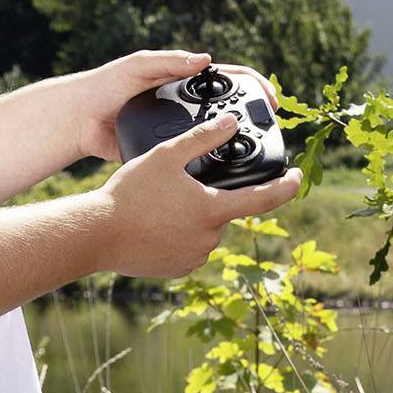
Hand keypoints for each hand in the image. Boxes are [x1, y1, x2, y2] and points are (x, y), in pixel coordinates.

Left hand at [70, 49, 280, 165]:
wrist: (81, 120)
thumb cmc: (106, 85)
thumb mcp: (137, 66)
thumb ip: (169, 62)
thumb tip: (206, 60)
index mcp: (185, 80)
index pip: (230, 79)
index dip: (254, 86)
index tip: (270, 100)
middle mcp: (188, 105)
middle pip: (230, 109)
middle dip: (255, 117)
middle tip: (271, 130)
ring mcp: (181, 131)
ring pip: (218, 137)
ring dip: (238, 143)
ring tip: (256, 154)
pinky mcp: (169, 154)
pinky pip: (197, 159)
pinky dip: (215, 164)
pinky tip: (227, 175)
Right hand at [96, 112, 302, 277]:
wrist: (96, 234)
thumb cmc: (130, 193)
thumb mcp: (167, 155)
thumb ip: (203, 137)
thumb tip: (232, 123)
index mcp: (213, 210)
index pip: (265, 199)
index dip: (286, 186)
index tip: (297, 177)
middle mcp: (209, 239)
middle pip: (225, 210)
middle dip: (212, 195)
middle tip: (180, 183)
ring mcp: (192, 258)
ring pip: (205, 228)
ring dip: (193, 214)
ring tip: (161, 201)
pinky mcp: (175, 269)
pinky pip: (187, 246)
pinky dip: (178, 232)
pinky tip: (156, 220)